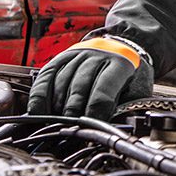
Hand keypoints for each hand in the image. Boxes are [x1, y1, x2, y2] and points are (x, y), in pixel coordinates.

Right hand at [27, 37, 153, 118]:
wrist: (120, 45)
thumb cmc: (128, 75)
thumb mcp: (137, 89)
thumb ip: (125, 107)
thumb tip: (107, 129)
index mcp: (121, 64)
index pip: (103, 91)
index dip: (95, 113)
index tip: (90, 128)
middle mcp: (97, 56)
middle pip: (79, 88)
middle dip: (73, 113)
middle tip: (71, 129)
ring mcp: (78, 54)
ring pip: (61, 83)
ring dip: (57, 108)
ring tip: (57, 124)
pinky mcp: (61, 56)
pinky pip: (46, 77)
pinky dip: (39, 96)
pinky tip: (38, 112)